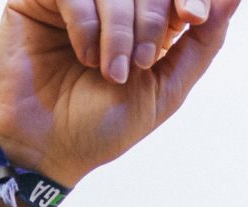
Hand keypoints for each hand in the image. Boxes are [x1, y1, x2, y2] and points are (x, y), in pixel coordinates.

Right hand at [0, 0, 237, 187]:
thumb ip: (202, 42)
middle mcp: (112, 5)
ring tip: (109, 70)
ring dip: (118, 27)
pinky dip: (85, 23)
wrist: (44, 152)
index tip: (193, 17)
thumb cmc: (101, 127)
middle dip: (150, 19)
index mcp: (147, 21)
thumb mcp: (165, 88)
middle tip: (138, 63)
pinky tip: (84, 55)